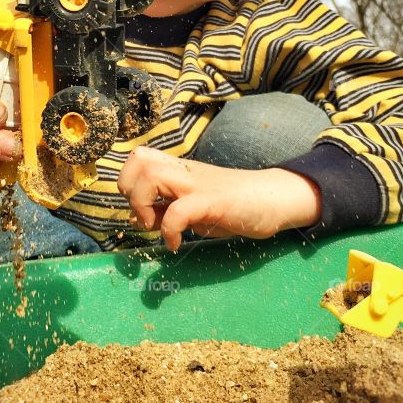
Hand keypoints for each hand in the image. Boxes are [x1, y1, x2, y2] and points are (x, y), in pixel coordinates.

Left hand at [116, 147, 321, 251]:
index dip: (128, 184)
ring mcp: (198, 184)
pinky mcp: (214, 200)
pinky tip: (177, 244)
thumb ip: (168, 208)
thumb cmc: (233, 204)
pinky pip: (180, 210)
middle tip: (146, 217)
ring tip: (156, 227)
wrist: (273, 200)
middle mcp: (184, 172)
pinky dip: (170, 230)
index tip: (142, 212)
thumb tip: (140, 220)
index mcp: (178, 171)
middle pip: (138, 158)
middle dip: (129, 191)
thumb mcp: (193, 206)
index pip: (137, 158)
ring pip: (152, 174)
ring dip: (144, 205)